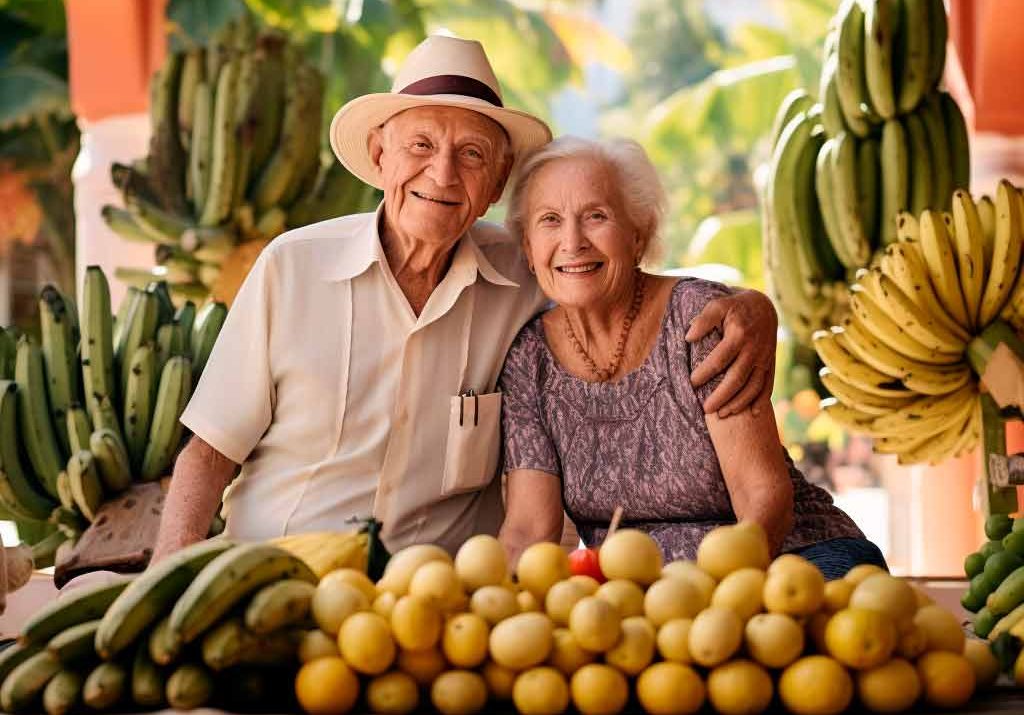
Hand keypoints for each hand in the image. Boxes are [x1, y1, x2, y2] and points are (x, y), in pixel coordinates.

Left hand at [686, 289, 777, 416]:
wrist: (765, 306)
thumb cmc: (734, 307)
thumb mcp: (718, 306)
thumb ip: (703, 320)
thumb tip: (688, 337)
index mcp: (738, 335)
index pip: (719, 359)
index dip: (704, 373)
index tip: (691, 383)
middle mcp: (753, 350)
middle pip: (737, 378)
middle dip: (721, 396)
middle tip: (706, 409)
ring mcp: (764, 359)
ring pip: (753, 386)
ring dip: (739, 402)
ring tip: (723, 414)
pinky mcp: (770, 364)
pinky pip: (768, 385)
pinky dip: (762, 400)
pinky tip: (753, 414)